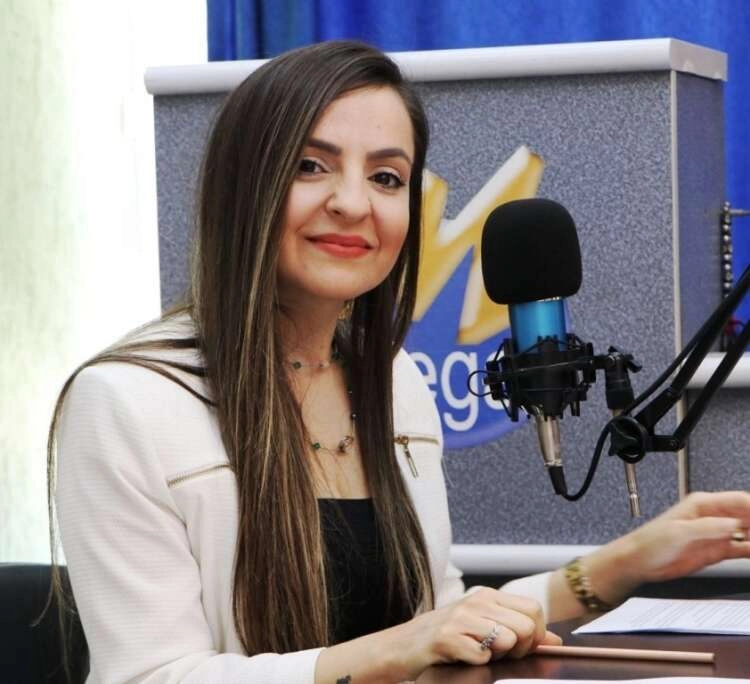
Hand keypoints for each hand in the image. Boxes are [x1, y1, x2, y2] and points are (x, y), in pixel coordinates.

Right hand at [395, 587, 560, 678]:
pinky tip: (462, 659)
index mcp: (487, 596)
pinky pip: (482, 655)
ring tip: (478, 654)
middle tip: (498, 655)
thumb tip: (554, 639)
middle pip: (528, 627)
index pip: (535, 610)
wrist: (399, 647)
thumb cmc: (444, 639)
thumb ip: (517, 630)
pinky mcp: (446, 637)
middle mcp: (476, 601)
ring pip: (509, 639)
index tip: (518, 648)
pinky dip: (476, 663)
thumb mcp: (482, 628)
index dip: (535, 636)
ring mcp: (460, 618)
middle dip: (521, 650)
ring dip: (499, 656)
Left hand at [626, 490, 749, 582]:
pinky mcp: (718, 550)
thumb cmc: (650, 542)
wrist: (640, 562)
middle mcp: (713, 516)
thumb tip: (732, 524)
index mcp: (703, 504)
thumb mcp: (679, 532)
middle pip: (749, 515)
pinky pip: (744, 548)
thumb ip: (707, 527)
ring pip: (749, 531)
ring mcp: (717, 534)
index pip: (741, 501)